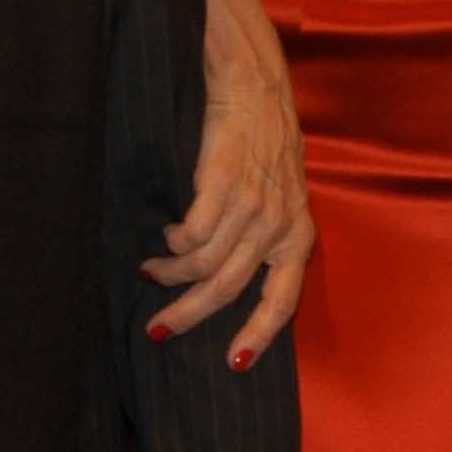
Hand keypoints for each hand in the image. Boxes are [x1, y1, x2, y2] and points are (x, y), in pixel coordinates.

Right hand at [141, 0, 313, 365]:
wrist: (255, 88)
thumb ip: (264, 242)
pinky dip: (173, 241)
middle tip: (157, 328)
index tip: (232, 363)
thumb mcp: (280, 199)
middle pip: (228, 289)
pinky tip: (166, 236)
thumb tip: (225, 289)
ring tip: (153, 270)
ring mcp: (252, 204)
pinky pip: (191, 232)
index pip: (282, 301)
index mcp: (299, 237)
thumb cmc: (263, 148)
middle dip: (188, 315)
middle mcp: (279, 226)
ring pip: (203, 263)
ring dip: (170, 273)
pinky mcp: (223, 182)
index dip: (257, 336)